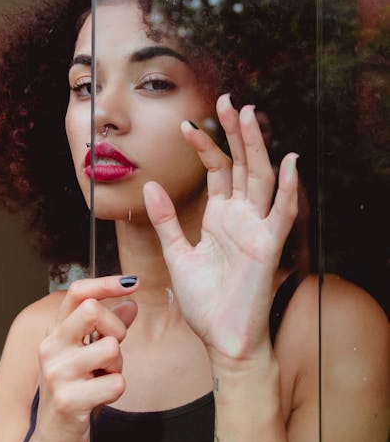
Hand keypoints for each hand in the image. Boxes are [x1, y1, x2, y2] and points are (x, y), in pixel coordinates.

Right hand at [24, 276, 137, 441]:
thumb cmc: (74, 393)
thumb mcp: (88, 356)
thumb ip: (108, 328)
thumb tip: (131, 304)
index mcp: (55, 332)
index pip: (78, 292)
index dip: (107, 283)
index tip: (132, 282)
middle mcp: (51, 347)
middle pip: (93, 310)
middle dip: (115, 328)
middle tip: (111, 350)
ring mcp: (57, 373)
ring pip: (111, 348)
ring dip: (117, 366)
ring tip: (101, 379)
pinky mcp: (68, 400)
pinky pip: (116, 382)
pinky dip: (116, 390)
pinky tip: (99, 398)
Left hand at [143, 94, 297, 367]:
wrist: (221, 340)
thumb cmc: (204, 302)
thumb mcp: (177, 254)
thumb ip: (166, 220)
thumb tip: (151, 185)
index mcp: (221, 217)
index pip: (217, 170)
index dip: (205, 146)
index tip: (187, 124)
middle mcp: (241, 217)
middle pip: (241, 165)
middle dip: (234, 133)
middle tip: (226, 100)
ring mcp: (256, 230)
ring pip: (260, 179)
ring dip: (257, 148)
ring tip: (249, 116)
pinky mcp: (268, 248)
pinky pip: (281, 213)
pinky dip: (288, 188)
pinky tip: (290, 162)